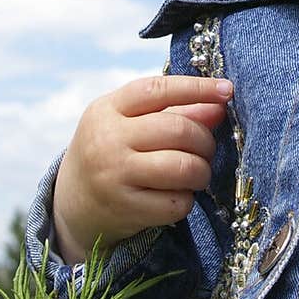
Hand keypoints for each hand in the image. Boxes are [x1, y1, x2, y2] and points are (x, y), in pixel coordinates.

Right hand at [52, 74, 231, 263]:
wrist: (72, 201)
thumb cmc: (111, 151)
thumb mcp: (130, 122)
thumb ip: (174, 111)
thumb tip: (219, 105)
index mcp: (107, 109)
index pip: (158, 90)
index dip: (197, 88)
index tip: (226, 90)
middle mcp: (108, 140)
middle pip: (177, 130)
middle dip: (204, 139)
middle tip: (207, 148)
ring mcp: (115, 176)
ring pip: (182, 167)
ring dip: (202, 171)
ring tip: (198, 173)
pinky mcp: (125, 210)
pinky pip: (176, 203)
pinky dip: (187, 199)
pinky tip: (179, 195)